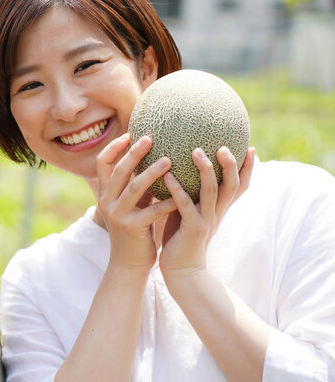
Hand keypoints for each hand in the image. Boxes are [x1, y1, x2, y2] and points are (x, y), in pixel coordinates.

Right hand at [96, 134, 176, 271]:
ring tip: (170, 160)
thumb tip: (153, 161)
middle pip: (118, 170)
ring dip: (151, 171)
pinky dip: (168, 201)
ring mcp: (117, 215)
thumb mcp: (131, 206)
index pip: (102, 163)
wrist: (128, 264)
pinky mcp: (131, 227)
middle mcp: (107, 201)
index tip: (130, 133)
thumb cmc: (135, 231)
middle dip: (134, 152)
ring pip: (134, 187)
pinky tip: (183, 194)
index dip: (114, 147)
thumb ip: (136, 186)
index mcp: (105, 194)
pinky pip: (152, 210)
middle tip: (151, 138)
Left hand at [158, 147, 254, 278]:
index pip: (239, 186)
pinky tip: (168, 176)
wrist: (181, 271)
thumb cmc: (181, 238)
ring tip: (196, 151)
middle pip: (231, 185)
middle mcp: (217, 213)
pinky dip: (178, 190)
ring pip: (211, 192)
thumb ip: (190, 194)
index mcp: (219, 208)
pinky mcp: (192, 229)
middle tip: (225, 145)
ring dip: (205, 171)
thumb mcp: (189, 213)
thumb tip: (177, 167)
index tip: (250, 148)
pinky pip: (185, 206)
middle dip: (231, 165)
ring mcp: (206, 221)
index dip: (247, 169)